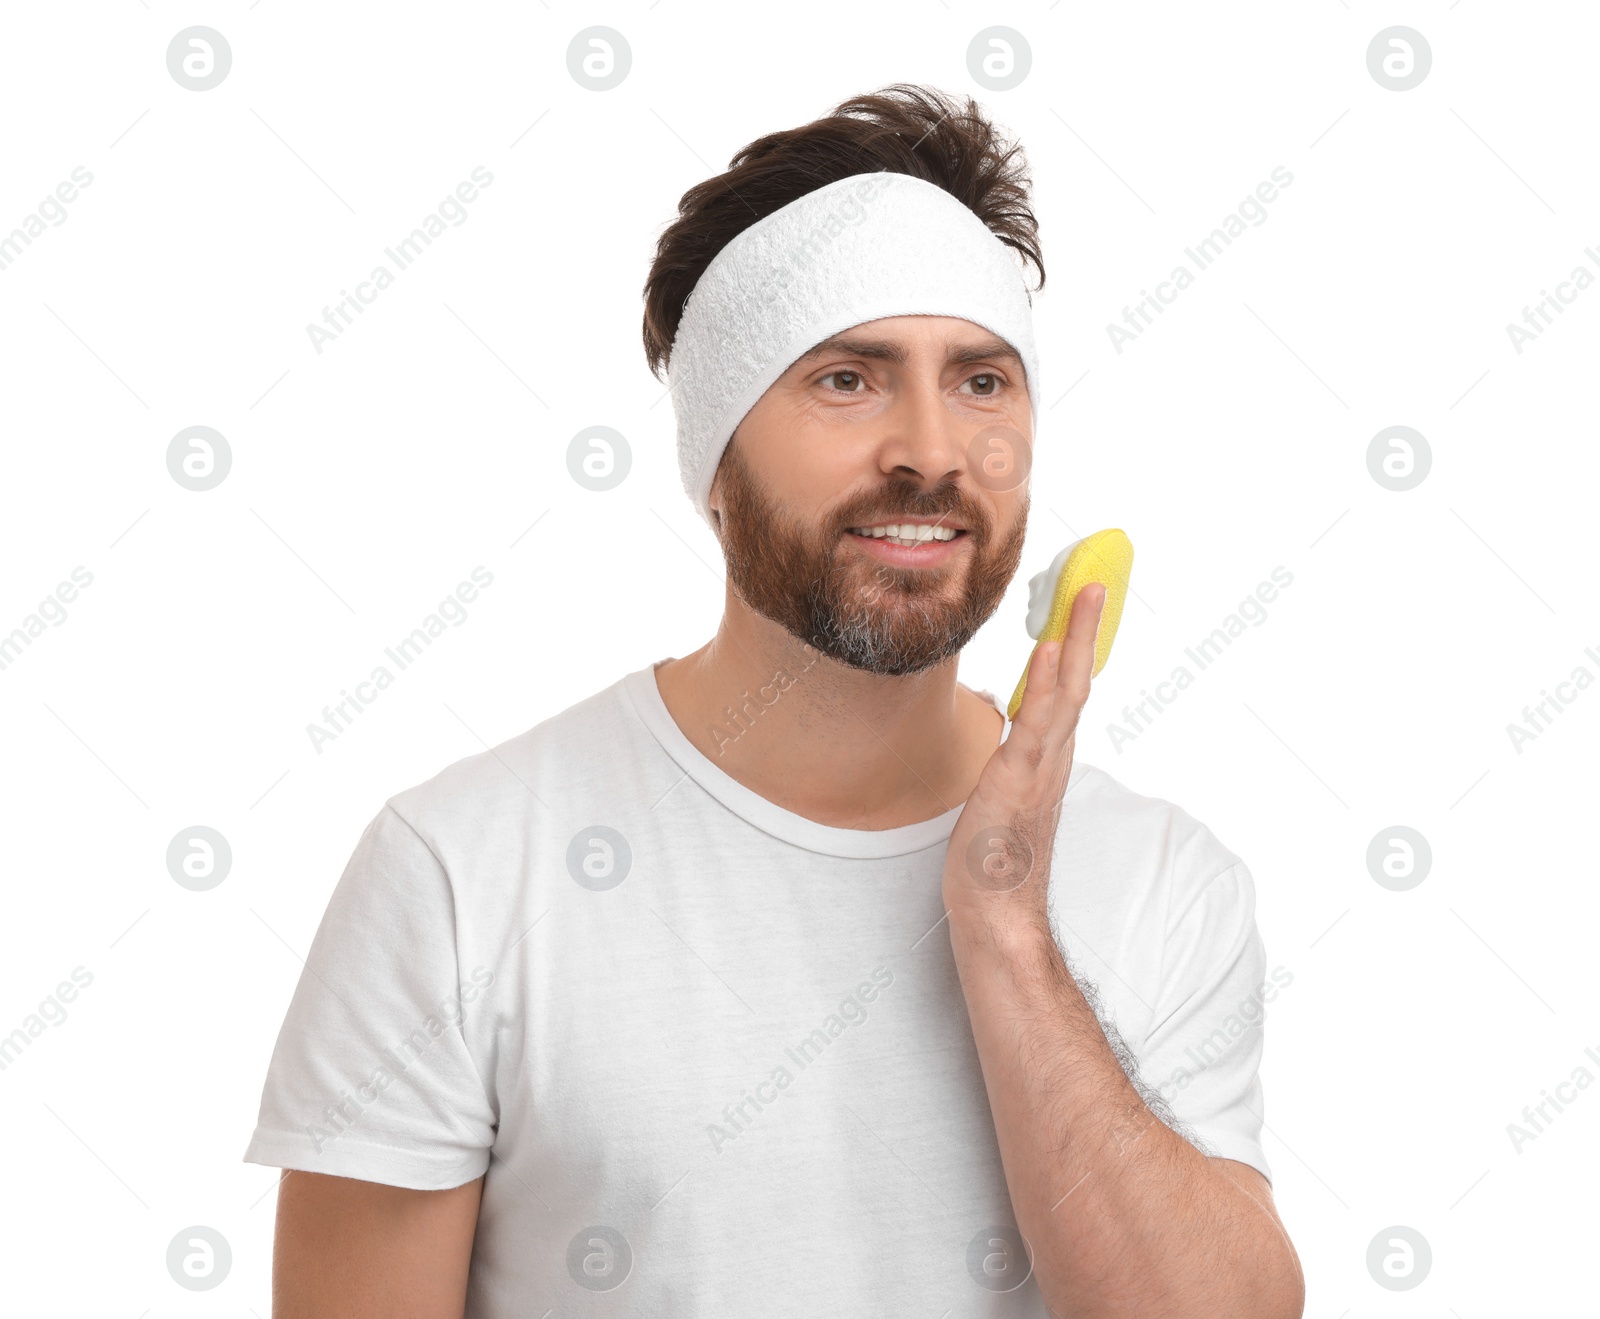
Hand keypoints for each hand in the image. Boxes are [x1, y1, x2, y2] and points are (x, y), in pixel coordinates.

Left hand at [942, 582, 1105, 928]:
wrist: (996, 911)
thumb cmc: (994, 856)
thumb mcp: (1003, 790)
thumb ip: (1014, 755)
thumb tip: (1008, 724)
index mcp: (1050, 754)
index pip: (1068, 685)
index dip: (1076, 639)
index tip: (1080, 597)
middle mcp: (1055, 754)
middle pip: (1079, 677)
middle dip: (1087, 625)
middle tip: (1094, 577)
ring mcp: (1041, 767)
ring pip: (1066, 691)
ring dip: (1076, 639)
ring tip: (1083, 593)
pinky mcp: (1018, 781)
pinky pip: (1036, 725)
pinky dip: (1046, 687)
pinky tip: (1049, 652)